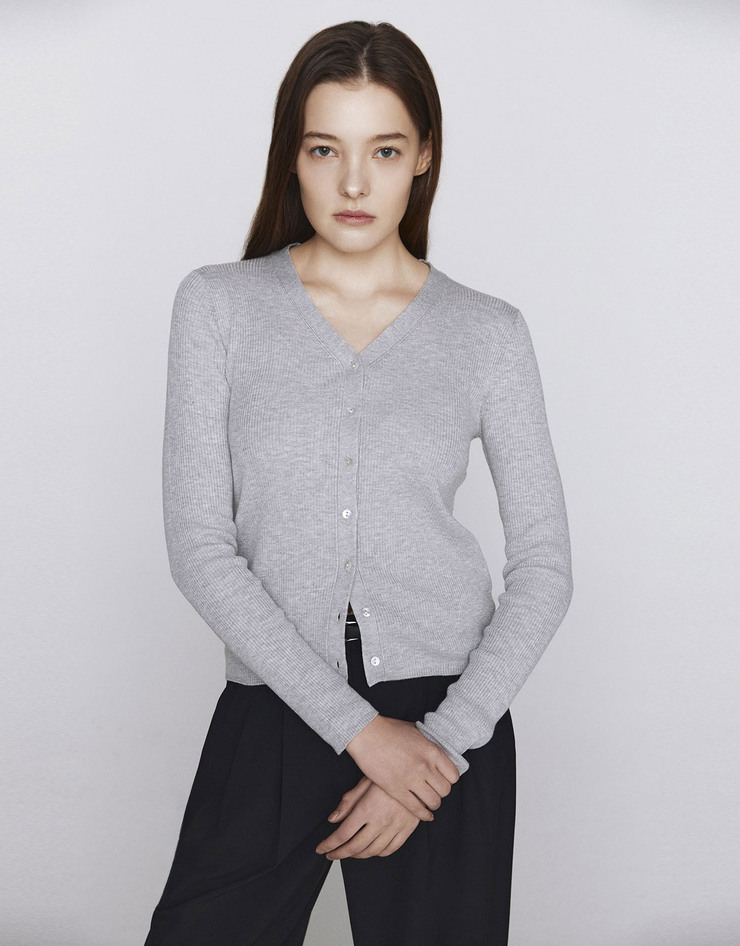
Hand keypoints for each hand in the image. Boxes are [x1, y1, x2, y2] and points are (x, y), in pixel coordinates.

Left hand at [315, 775, 420, 859]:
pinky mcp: (407, 829)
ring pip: (372, 851)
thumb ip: (348, 802)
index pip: (342, 834)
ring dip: (357, 855)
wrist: (414, 771)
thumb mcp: (364, 782)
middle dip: (339, 853)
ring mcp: (395, 827)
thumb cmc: (387, 772)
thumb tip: (332, 819)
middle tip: (331, 854)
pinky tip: (371, 850)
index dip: (329, 844)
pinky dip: (378, 853)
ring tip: (349, 852)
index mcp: (367, 808)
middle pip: (355, 846)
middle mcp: (380, 821)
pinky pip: (390, 849)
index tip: (321, 849)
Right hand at [345, 715, 459, 821]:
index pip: (453, 775)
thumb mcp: (416, 730)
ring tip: (427, 802)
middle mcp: (425, 766)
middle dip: (440, 792)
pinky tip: (425, 815)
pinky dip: (423, 814)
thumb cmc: (389, 729)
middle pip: (445, 790)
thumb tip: (437, 749)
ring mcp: (411, 779)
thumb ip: (428, 742)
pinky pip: (416, 808)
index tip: (442, 779)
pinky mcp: (396, 789)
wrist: (366, 734)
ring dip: (432, 804)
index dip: (449, 779)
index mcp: (432, 750)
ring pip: (433, 802)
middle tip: (434, 790)